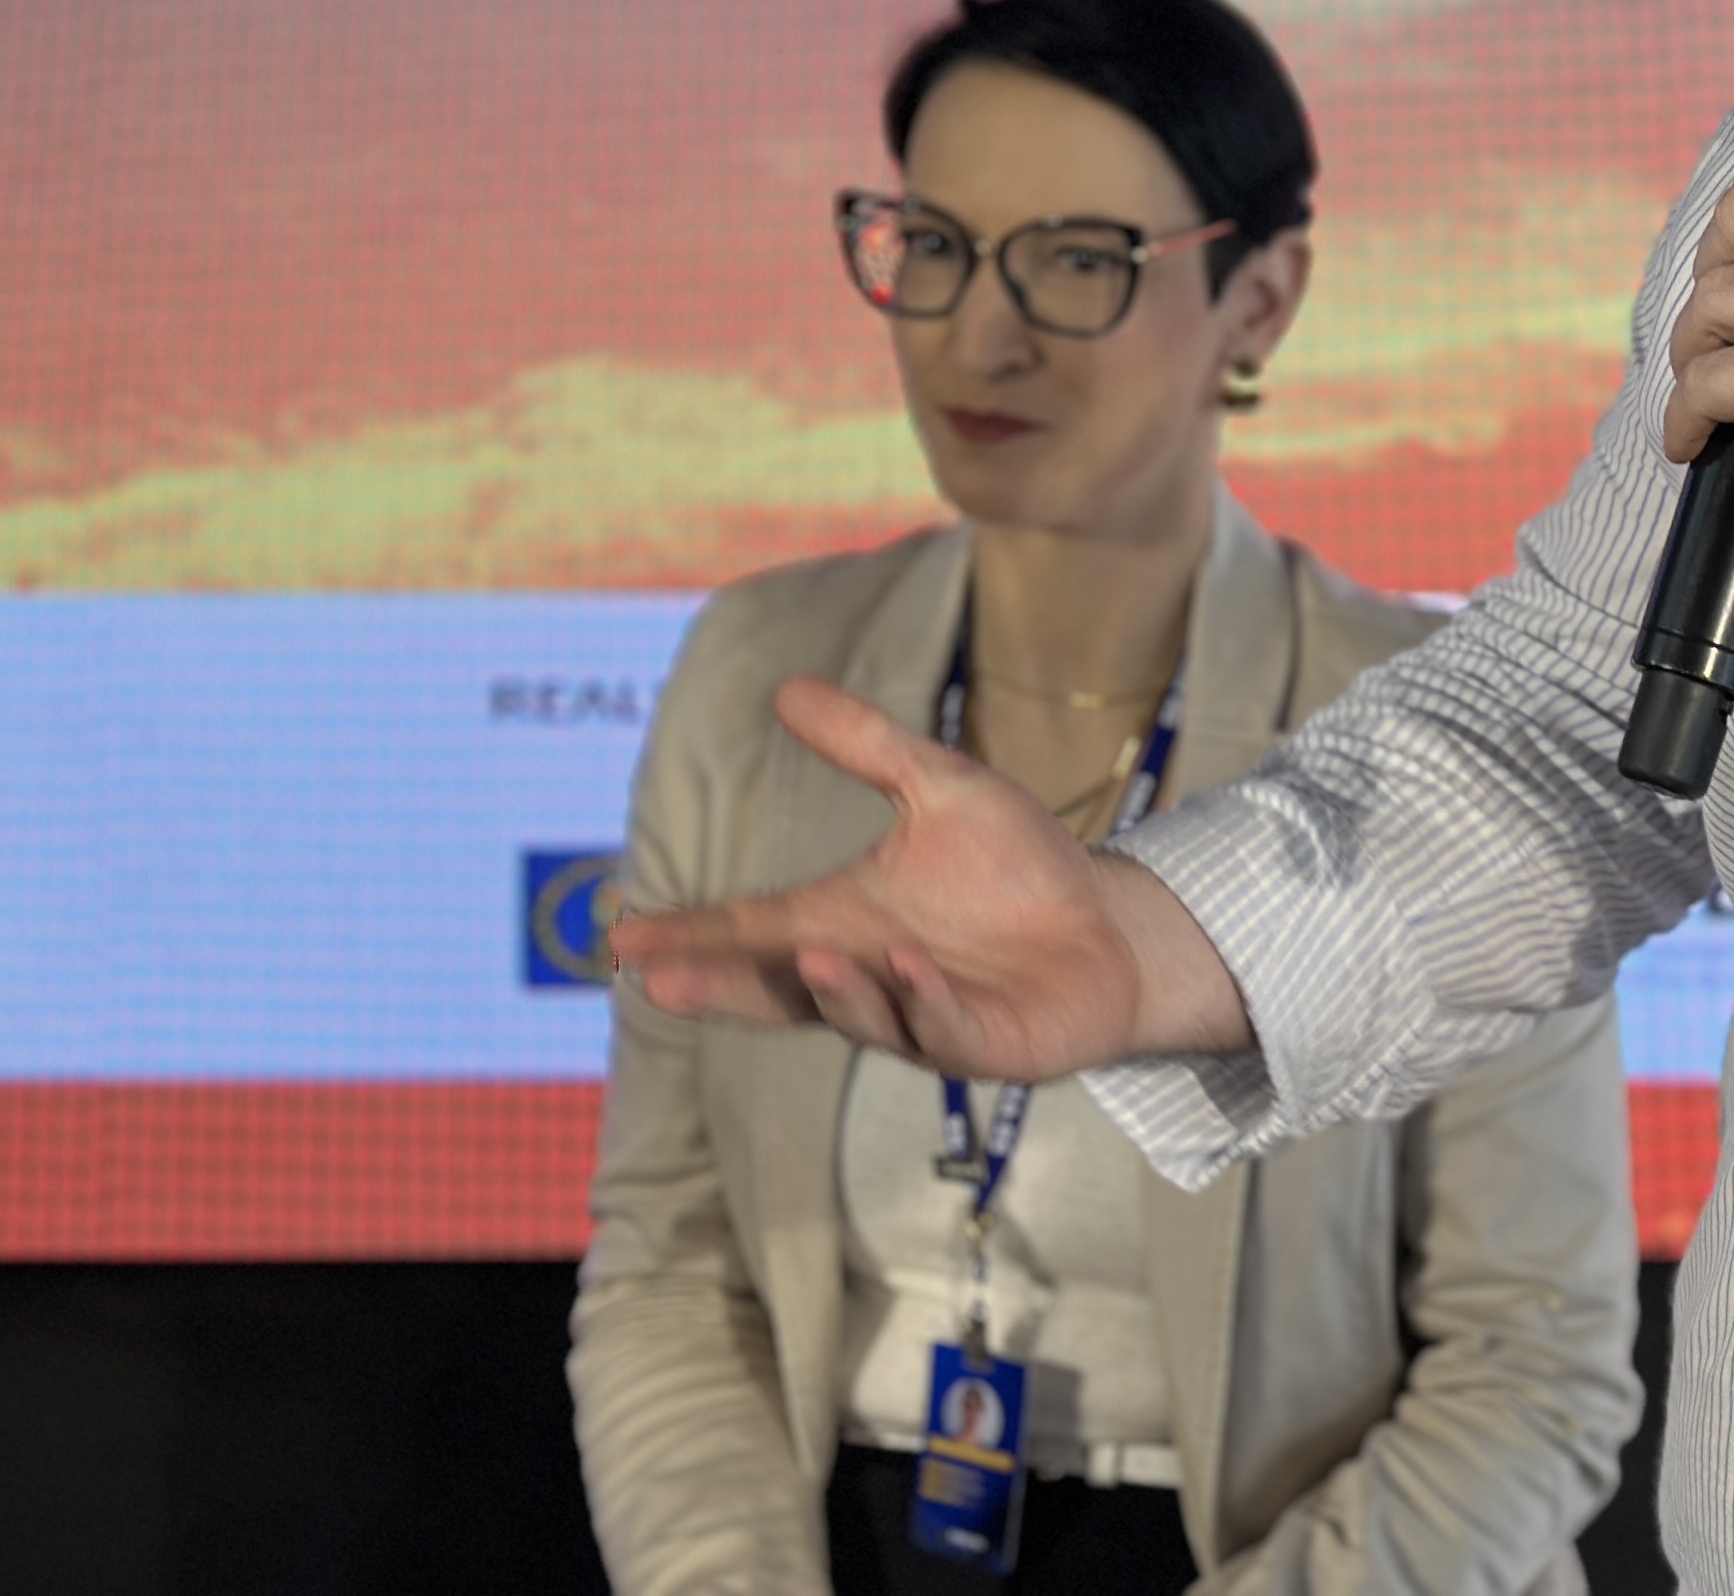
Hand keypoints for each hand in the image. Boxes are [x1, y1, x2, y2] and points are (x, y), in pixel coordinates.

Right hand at [609, 677, 1248, 1078]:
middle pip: (780, 991)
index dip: (692, 935)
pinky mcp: (985, 1044)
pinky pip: (944, 1032)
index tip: (625, 936)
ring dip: (834, 989)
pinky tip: (909, 965)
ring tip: (806, 953)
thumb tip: (785, 687)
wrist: (1108, 923)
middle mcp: (871, 978)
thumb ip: (868, 745)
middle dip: (724, 989)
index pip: (752, 929)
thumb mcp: (940, 788)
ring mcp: (924, 1019)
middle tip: (662, 982)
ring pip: (861, 1015)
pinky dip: (923, 1003)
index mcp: (845, 921)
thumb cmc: (1018, 868)